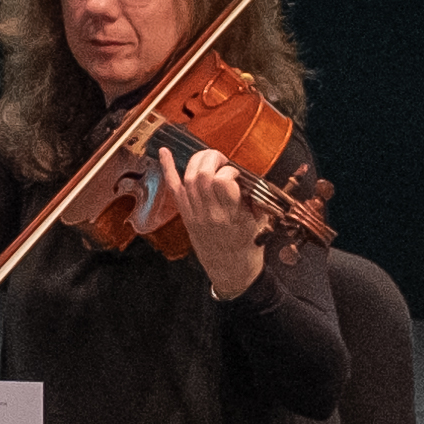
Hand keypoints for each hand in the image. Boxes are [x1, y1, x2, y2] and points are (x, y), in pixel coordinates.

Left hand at [169, 144, 268, 295]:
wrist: (231, 271)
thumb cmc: (248, 247)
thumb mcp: (259, 223)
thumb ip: (255, 199)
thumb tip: (249, 178)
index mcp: (232, 216)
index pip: (222, 181)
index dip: (229, 170)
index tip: (236, 175)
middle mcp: (211, 214)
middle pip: (203, 175)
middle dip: (212, 159)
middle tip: (222, 161)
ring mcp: (195, 215)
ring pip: (189, 178)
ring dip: (198, 161)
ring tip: (209, 159)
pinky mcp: (186, 216)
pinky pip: (174, 189)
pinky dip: (168, 169)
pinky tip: (164, 152)